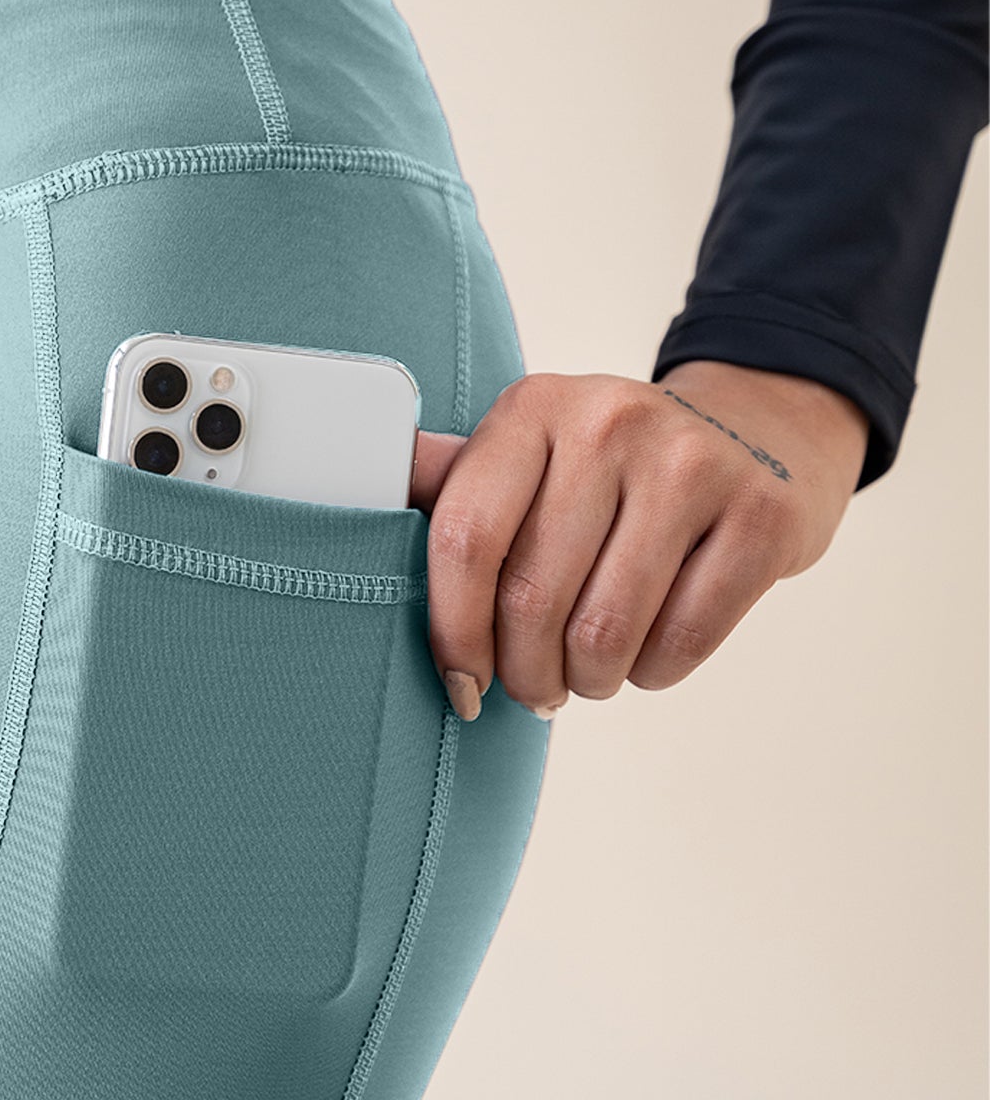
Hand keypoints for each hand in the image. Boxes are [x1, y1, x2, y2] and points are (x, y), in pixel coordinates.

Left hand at [410, 360, 868, 719]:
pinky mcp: (762, 515)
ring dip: (587, 682)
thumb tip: (336, 484)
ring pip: (604, 633)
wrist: (760, 430)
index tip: (461, 684)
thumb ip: (447, 483)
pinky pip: (679, 642)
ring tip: (587, 673)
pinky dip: (652, 672)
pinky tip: (648, 650)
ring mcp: (694, 464)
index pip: (465, 542)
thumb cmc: (611, 472)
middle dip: (525, 675)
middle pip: (532, 602)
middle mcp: (611, 422)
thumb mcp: (527, 454)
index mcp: (532, 410)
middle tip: (535, 689)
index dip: (454, 635)